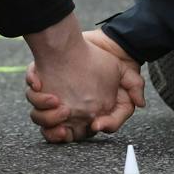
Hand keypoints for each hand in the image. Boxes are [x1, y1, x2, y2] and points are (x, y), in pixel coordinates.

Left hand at [25, 27, 145, 143]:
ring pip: (40, 117)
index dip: (84, 133)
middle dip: (55, 133)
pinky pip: (32, 93)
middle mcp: (66, 109)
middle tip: (61, 130)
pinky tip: (39, 81)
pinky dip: (34, 89)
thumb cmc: (107, 61)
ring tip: (53, 102)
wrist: (89, 40)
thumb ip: (134, 89)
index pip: (79, 133)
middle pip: (54, 131)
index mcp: (85, 114)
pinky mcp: (41, 83)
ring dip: (44, 115)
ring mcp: (51, 98)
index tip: (94, 125)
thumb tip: (141, 103)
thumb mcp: (126, 74)